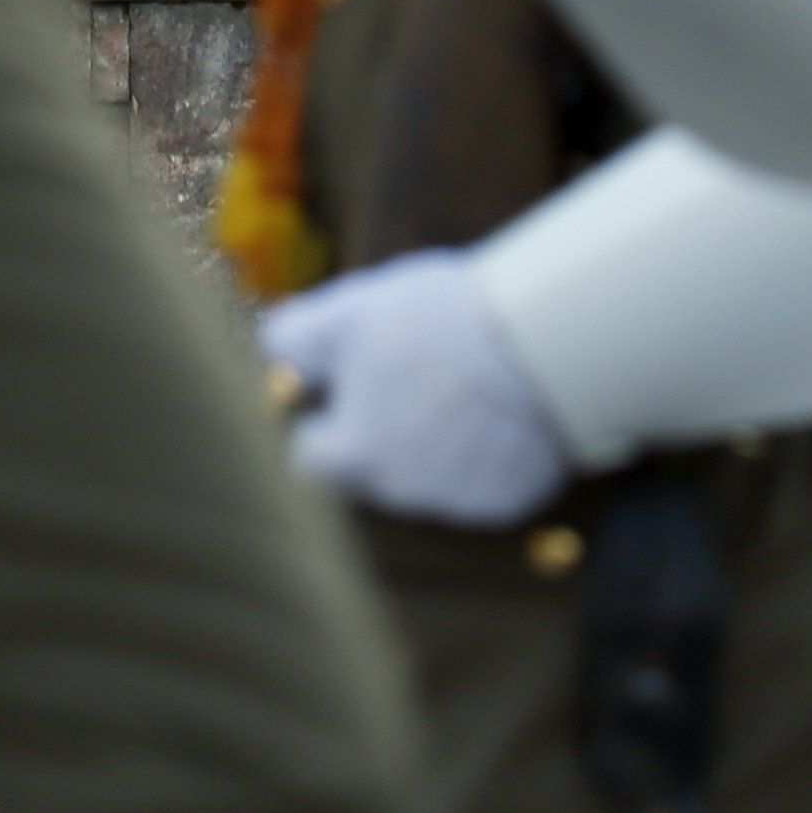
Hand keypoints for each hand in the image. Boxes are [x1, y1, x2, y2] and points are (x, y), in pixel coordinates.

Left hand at [259, 254, 572, 524]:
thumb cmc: (441, 319)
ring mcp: (457, 502)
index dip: (321, 419)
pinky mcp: (507, 502)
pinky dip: (483, 456)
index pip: (309, 457)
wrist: (544, 337)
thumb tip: (266, 355)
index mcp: (355, 452)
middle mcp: (400, 491)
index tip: (342, 386)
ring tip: (462, 383)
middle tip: (413, 373)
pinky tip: (499, 410)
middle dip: (381, 429)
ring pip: (426, 478)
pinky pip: (480, 483)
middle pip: (371, 468)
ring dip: (432, 444)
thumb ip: (295, 340)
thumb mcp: (353, 310)